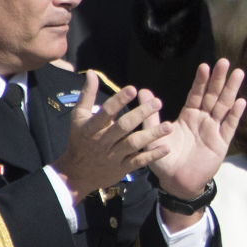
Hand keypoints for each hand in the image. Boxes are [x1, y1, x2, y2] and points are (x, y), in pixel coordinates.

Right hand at [52, 71, 172, 203]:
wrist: (76, 174)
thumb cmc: (79, 140)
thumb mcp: (79, 117)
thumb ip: (87, 94)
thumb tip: (92, 72)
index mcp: (92, 127)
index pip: (106, 112)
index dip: (119, 100)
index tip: (133, 89)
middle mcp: (103, 141)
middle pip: (124, 127)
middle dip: (141, 114)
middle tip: (158, 103)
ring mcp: (113, 155)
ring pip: (134, 144)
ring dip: (152, 135)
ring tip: (169, 126)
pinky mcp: (122, 168)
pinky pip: (138, 162)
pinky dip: (152, 156)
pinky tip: (166, 148)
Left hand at [146, 58, 244, 201]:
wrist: (176, 182)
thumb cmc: (165, 159)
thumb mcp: (154, 135)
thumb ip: (151, 114)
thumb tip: (143, 91)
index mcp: (189, 116)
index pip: (197, 94)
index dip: (201, 81)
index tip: (204, 66)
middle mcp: (203, 120)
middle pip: (213, 95)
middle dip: (219, 79)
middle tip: (224, 62)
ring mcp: (214, 130)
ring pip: (224, 106)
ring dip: (231, 90)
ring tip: (238, 73)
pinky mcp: (221, 143)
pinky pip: (229, 126)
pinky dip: (235, 114)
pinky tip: (241, 101)